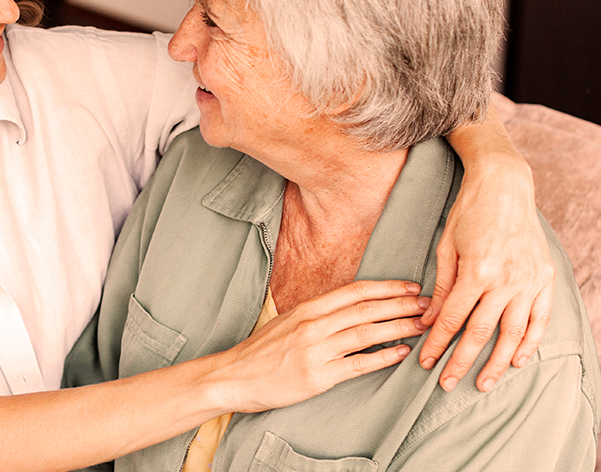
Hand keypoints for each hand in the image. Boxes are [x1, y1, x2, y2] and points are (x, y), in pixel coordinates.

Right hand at [217, 280, 429, 412]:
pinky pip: (357, 364)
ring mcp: (316, 350)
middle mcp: (314, 325)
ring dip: (399, 327)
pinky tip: (401, 353)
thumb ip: (317, 314)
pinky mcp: (319, 376)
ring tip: (423, 326)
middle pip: (366, 309)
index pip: (354, 291)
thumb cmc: (262, 351)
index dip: (386, 287)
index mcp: (308, 308)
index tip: (411, 287)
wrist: (235, 376)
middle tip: (429, 304)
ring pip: (366, 333)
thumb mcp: (288, 322)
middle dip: (401, 305)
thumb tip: (349, 309)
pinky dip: (382, 357)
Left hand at [419, 157, 554, 392]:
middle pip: (481, 333)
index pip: (453, 319)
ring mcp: (529, 281)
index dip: (438, 344)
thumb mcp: (446, 246)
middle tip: (447, 384)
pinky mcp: (544, 278)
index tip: (426, 362)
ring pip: (512, 333)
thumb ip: (442, 286)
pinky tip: (517, 360)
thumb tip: (430, 321)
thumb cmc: (468, 213)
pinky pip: (539, 318)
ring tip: (483, 383)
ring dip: (496, 362)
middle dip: (462, 361)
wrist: (505, 187)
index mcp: (477, 272)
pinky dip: (529, 342)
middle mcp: (506, 280)